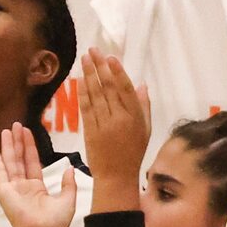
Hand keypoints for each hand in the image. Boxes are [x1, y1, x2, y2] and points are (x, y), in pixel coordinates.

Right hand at [0, 124, 75, 226]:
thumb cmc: (54, 222)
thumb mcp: (68, 200)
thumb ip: (68, 184)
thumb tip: (70, 169)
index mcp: (37, 188)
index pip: (32, 162)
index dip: (30, 147)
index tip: (28, 132)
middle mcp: (23, 186)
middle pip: (19, 159)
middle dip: (18, 142)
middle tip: (16, 124)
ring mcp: (12, 189)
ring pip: (10, 163)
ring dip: (8, 147)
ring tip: (6, 130)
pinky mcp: (4, 192)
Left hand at [80, 52, 151, 200]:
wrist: (116, 176)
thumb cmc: (134, 152)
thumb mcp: (146, 130)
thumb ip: (144, 106)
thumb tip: (142, 84)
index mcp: (135, 117)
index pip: (125, 89)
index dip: (117, 72)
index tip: (110, 57)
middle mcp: (119, 119)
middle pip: (108, 87)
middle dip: (99, 66)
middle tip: (93, 50)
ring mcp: (103, 125)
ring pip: (95, 95)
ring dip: (88, 74)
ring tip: (84, 58)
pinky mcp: (90, 131)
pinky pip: (86, 108)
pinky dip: (82, 92)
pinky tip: (79, 79)